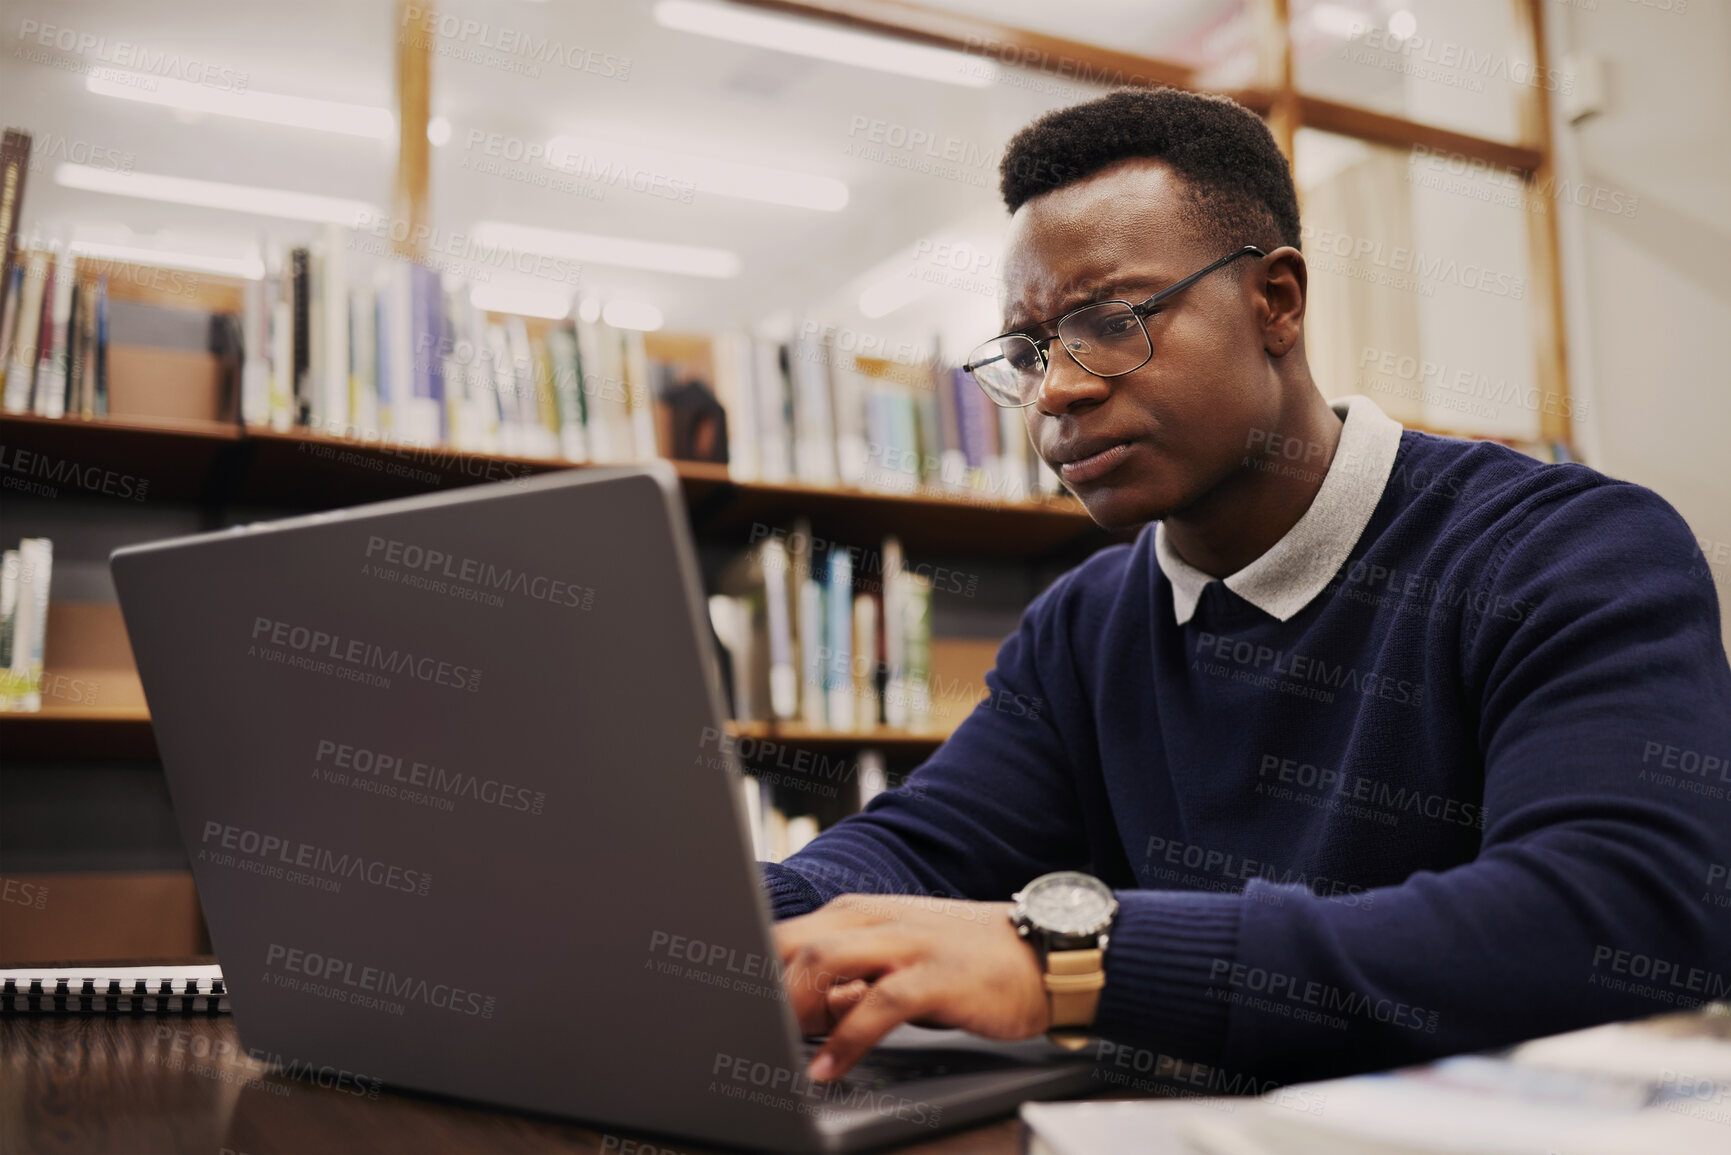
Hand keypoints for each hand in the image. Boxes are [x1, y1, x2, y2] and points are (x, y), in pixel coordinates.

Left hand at [772, 893, 1048, 1082]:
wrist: (1041, 956)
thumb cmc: (966, 961)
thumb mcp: (897, 960)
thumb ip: (850, 978)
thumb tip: (800, 1010)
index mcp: (860, 914)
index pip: (786, 933)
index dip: (753, 971)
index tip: (736, 1012)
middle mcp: (877, 920)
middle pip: (793, 942)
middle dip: (762, 987)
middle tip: (748, 1031)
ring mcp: (907, 944)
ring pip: (825, 961)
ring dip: (792, 1006)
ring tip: (774, 1045)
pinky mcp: (935, 976)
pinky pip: (878, 1004)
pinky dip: (845, 1038)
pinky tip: (828, 1067)